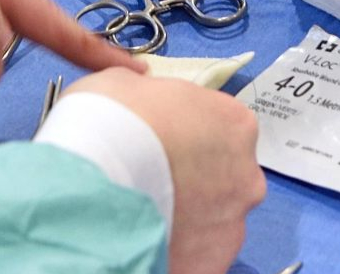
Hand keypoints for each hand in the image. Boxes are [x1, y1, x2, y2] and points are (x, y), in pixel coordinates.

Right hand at [63, 70, 265, 273]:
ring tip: (147, 216)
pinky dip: (179, 250)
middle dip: (195, 182)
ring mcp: (233, 223)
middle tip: (154, 184)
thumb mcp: (127, 83)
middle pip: (225, 178)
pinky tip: (150, 241)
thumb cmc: (112, 119)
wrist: (93, 179)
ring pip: (214, 220)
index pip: (222, 128)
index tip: (162, 145)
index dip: (189, 137)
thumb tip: (147, 103)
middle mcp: (247, 175)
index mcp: (236, 123)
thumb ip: (152, 95)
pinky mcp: (212, 262)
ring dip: (188, 218)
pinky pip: (198, 254)